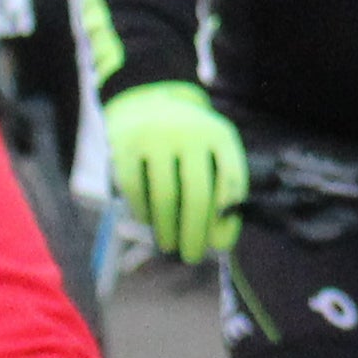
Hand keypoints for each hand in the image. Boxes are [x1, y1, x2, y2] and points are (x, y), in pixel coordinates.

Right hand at [104, 82, 246, 262]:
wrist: (147, 101)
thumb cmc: (188, 143)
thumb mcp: (212, 153)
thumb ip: (220, 191)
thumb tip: (221, 243)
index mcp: (220, 135)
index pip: (232, 181)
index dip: (228, 218)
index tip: (221, 245)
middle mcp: (190, 133)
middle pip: (197, 195)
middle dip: (195, 233)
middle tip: (192, 256)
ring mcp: (156, 137)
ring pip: (165, 197)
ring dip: (168, 230)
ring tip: (170, 245)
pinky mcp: (125, 147)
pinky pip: (136, 191)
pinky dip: (143, 213)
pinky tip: (149, 222)